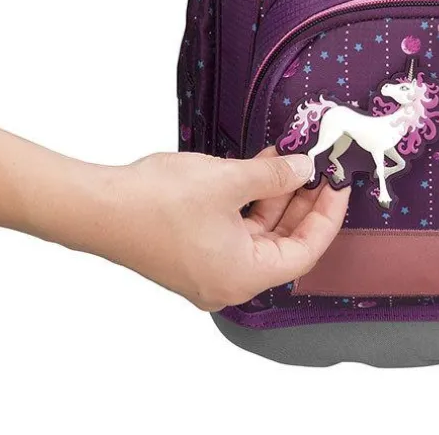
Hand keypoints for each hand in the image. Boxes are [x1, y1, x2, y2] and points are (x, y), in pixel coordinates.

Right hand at [0, 116, 348, 309]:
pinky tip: (260, 165)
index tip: (341, 186)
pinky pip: (235, 226)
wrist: (97, 207)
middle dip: (304, 202)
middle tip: (322, 169)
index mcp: (242, 276)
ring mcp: (209, 266)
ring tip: (291, 158)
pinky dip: (251, 198)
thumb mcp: (229, 181)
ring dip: (276, 194)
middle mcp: (228, 280)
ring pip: (259, 232)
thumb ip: (274, 176)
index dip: (327, 216)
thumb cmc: (156, 202)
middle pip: (283, 243)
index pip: (304, 252)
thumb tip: (302, 167)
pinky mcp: (193, 250)